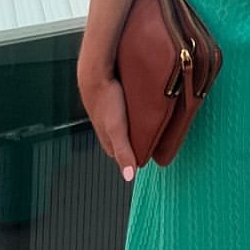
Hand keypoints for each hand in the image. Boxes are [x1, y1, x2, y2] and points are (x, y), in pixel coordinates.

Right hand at [78, 60, 137, 181]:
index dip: (134, 155)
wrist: (95, 72)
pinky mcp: (110, 97)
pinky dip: (131, 108)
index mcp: (106, 137)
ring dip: (134, 123)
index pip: (121, 154)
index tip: (149, 154)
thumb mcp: (117, 129)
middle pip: (123, 138)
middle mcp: (104, 125)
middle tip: (153, 137)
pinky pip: (123, 107)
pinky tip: (139, 104)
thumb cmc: (105, 100)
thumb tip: (130, 176)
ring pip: (123, 122)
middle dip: (136, 139)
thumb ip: (124, 152)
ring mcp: (106, 110)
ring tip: (149, 121)